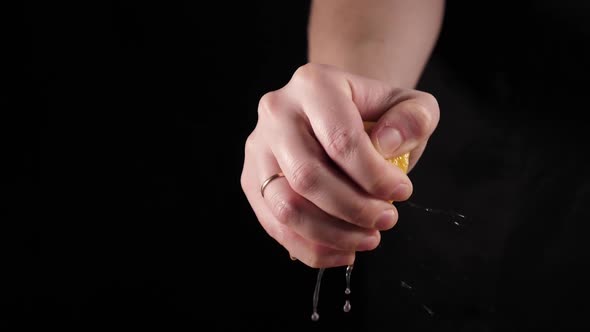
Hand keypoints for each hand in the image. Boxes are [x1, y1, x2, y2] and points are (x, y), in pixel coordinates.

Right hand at [241, 63, 439, 267]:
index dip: (375, 177)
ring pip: (286, 207)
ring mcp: (258, 148)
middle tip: (386, 219)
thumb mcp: (410, 106)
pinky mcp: (252, 180)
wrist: (340, 117)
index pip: (341, 141)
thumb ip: (415, 118)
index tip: (402, 192)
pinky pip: (275, 225)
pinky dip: (311, 248)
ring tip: (368, 238)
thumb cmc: (375, 116)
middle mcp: (276, 112)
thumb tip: (387, 145)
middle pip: (309, 177)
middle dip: (354, 209)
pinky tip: (343, 251)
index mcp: (314, 85)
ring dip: (332, 234)